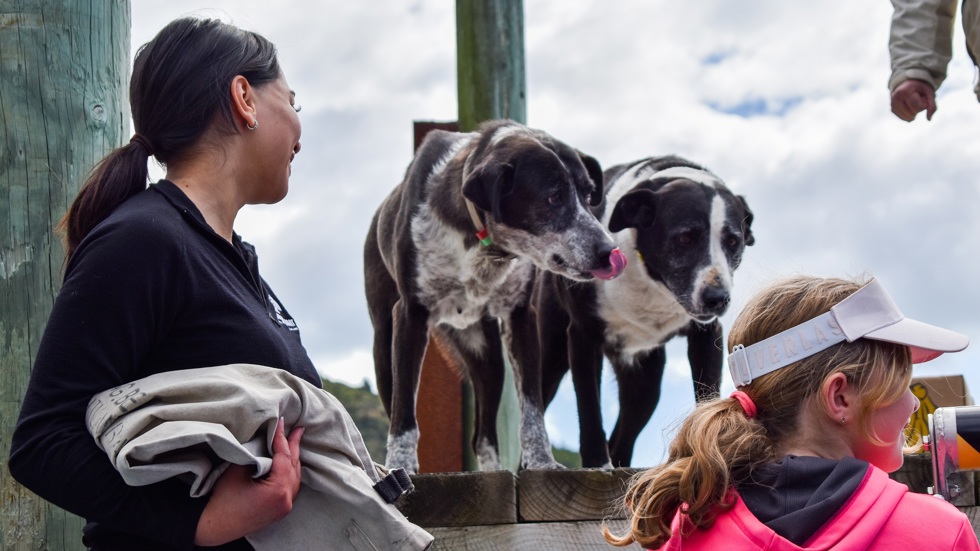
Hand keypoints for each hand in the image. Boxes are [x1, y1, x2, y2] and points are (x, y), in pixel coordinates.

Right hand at [194, 418, 304, 545]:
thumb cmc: (223, 499)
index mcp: (278, 490)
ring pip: (295, 478)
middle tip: (299, 428)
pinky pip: (291, 487)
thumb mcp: (238, 471)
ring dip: (293, 459)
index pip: (284, 457)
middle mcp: (287, 500)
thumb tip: (265, 443)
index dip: (281, 437)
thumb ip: (256, 455)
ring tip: (294, 442)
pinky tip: (289, 463)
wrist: (213, 527)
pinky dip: (290, 473)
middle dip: (294, 445)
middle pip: (294, 467)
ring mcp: (285, 507)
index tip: (281, 421)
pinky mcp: (280, 511)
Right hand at [891, 79, 936, 121]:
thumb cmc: (920, 87)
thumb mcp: (929, 93)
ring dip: (914, 112)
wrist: (908, 82)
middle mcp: (896, 98)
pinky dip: (910, 114)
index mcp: (904, 92)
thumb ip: (932, 106)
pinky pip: (904, 118)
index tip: (923, 97)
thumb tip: (929, 119)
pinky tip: (910, 107)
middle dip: (919, 109)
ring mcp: (893, 104)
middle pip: (912, 114)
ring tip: (914, 102)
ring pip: (908, 118)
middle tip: (918, 99)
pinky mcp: (892, 109)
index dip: (924, 105)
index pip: (917, 108)